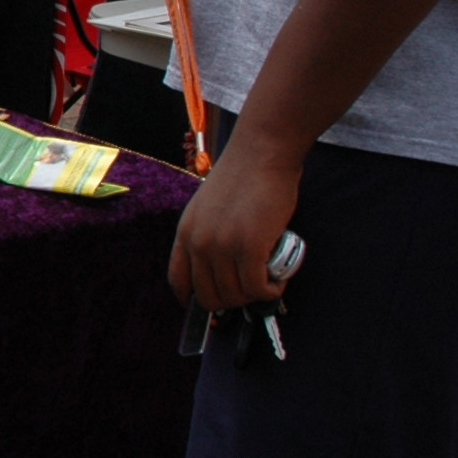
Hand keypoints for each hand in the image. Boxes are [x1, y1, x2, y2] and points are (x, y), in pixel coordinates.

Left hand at [168, 136, 299, 311]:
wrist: (260, 153)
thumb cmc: (242, 178)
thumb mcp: (208, 209)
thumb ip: (207, 236)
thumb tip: (218, 271)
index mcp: (185, 233)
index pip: (179, 282)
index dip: (195, 300)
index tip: (214, 303)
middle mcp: (198, 243)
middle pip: (209, 297)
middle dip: (234, 300)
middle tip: (254, 287)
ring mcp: (221, 246)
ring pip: (236, 296)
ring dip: (256, 295)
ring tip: (270, 278)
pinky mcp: (249, 247)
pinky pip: (258, 288)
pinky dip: (272, 291)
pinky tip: (279, 280)